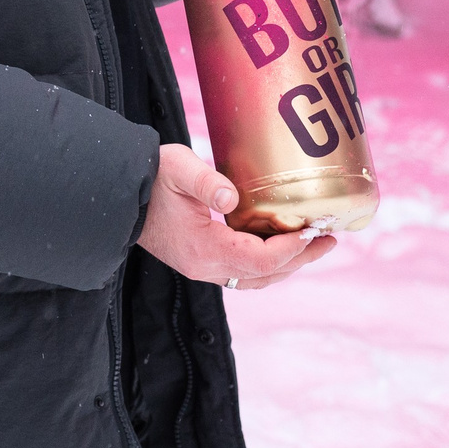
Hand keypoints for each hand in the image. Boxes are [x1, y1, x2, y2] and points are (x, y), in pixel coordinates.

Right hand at [136, 143, 335, 290]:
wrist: (118, 194)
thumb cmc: (150, 177)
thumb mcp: (178, 170)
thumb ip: (206, 182)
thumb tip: (232, 197)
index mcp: (203, 249)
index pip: (259, 259)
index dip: (291, 248)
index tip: (314, 230)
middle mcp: (205, 267)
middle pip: (264, 274)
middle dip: (300, 259)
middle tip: (330, 240)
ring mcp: (202, 268)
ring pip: (255, 277)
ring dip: (287, 264)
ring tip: (313, 245)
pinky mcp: (199, 261)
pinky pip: (243, 271)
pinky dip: (268, 262)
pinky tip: (280, 245)